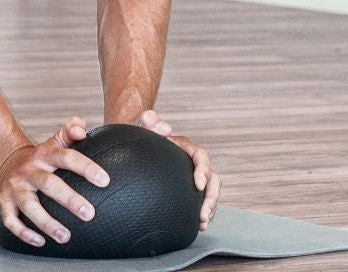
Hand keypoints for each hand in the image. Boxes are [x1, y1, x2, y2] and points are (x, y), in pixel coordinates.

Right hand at [0, 116, 112, 246]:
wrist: (7, 162)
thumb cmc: (42, 157)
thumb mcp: (55, 141)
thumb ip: (71, 131)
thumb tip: (82, 129)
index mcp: (45, 154)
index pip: (67, 157)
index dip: (85, 168)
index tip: (104, 181)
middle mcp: (29, 171)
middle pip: (49, 184)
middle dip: (69, 200)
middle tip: (89, 214)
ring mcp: (15, 188)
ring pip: (29, 207)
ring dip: (47, 224)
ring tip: (66, 237)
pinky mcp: (4, 202)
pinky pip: (11, 220)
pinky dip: (24, 233)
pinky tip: (41, 242)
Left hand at [138, 110, 217, 229]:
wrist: (135, 142)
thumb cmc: (139, 133)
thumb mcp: (142, 124)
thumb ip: (150, 121)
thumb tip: (164, 127)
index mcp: (185, 147)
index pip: (201, 157)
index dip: (203, 170)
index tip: (199, 184)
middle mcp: (192, 162)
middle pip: (212, 178)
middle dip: (212, 196)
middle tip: (203, 213)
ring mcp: (191, 176)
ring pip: (209, 191)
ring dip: (210, 208)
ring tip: (202, 223)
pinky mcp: (187, 188)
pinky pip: (200, 200)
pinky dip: (202, 213)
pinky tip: (197, 226)